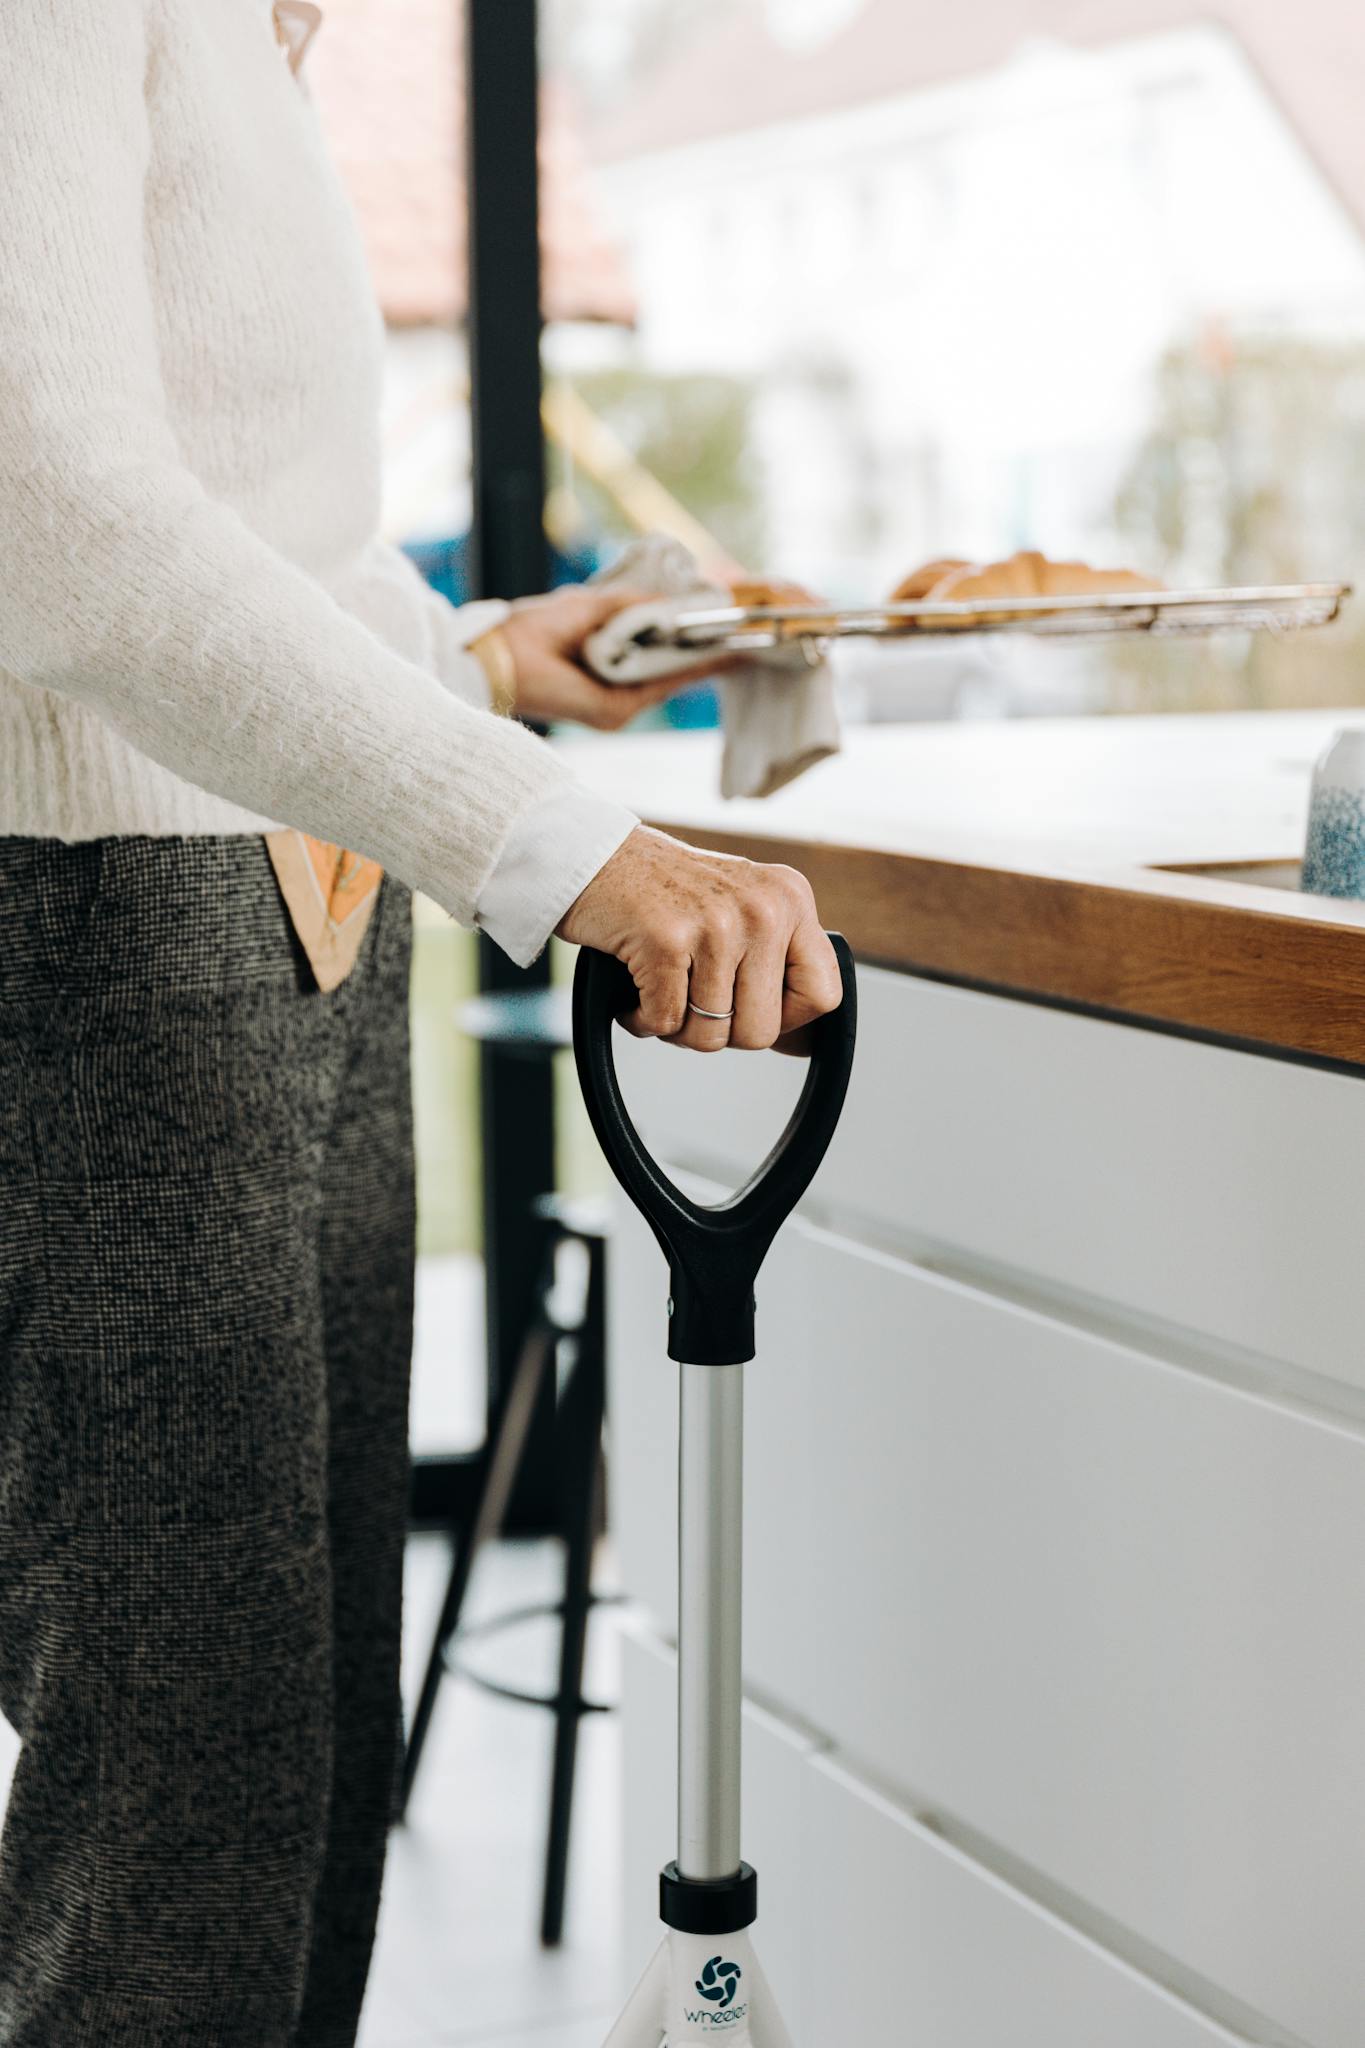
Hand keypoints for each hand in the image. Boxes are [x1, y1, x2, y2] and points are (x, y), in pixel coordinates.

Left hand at [500, 585, 726, 730]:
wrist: (503, 656)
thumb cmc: (538, 629)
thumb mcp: (595, 607)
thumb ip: (635, 606)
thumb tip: (675, 605)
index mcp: (609, 663)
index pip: (658, 653)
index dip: (689, 640)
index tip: (719, 626)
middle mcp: (616, 688)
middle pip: (672, 671)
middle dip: (706, 653)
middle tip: (742, 635)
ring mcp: (618, 704)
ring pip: (672, 681)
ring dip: (706, 661)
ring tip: (739, 643)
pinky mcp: (616, 712)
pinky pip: (661, 688)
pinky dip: (690, 671)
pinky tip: (716, 656)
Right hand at [557, 824, 841, 1053]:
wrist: (593, 854)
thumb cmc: (662, 890)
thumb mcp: (741, 909)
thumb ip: (773, 960)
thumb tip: (798, 1043)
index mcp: (789, 898)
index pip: (823, 993)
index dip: (787, 1021)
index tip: (750, 1012)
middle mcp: (763, 908)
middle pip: (761, 1030)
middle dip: (718, 1030)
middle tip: (690, 997)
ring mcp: (716, 924)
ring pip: (711, 1036)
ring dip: (674, 1025)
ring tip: (659, 986)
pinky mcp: (667, 941)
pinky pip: (665, 1023)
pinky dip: (641, 1019)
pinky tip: (633, 989)